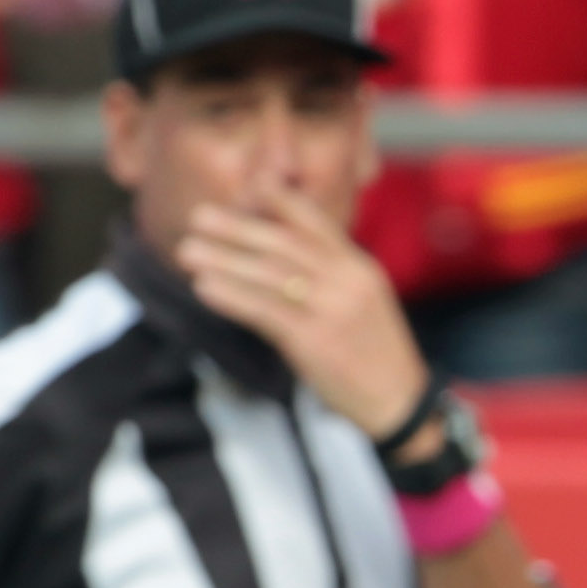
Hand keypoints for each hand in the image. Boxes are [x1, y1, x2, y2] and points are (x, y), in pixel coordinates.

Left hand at [176, 183, 432, 443]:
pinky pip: (265, 311)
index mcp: (358, 266)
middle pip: (285, 244)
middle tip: (199, 216)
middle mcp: (347, 281)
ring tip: (187, 251)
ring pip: (270, 275)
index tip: (247, 186)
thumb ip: (327, 271)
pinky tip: (205, 287)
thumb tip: (278, 249)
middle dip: (238, 228)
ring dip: (224, 260)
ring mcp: (332, 310)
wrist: (399, 401)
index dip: (279, 201)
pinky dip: (232, 296)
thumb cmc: (373, 351)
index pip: (316, 222)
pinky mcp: (315, 341)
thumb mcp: (362, 299)